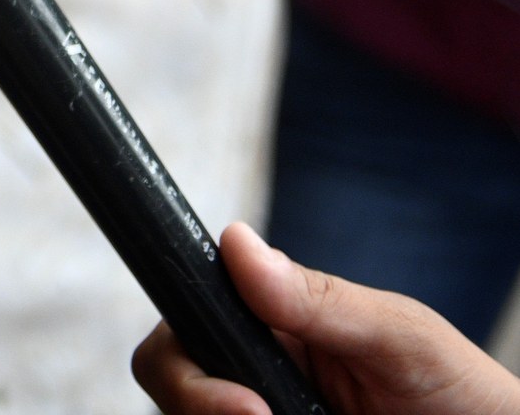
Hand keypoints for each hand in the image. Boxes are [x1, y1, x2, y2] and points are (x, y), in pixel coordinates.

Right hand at [132, 223, 519, 414]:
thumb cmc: (465, 394)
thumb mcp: (402, 339)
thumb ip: (321, 299)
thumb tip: (236, 241)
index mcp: (269, 330)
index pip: (181, 330)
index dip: (184, 365)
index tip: (241, 401)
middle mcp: (252, 379)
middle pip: (173, 386)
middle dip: (200, 405)